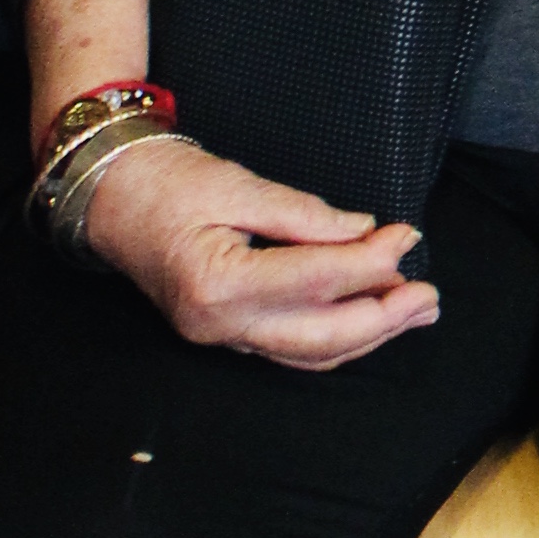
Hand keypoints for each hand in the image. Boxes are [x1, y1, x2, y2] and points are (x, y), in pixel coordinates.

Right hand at [83, 134, 440, 369]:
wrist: (110, 198)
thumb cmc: (165, 184)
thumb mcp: (237, 184)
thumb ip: (303, 215)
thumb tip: (363, 232)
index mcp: (216, 284)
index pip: (315, 281)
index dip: (370, 261)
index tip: (407, 236)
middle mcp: (218, 323)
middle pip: (318, 336)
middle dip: (381, 319)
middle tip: (428, 295)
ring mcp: (220, 336)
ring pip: (308, 353)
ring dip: (367, 336)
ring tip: (414, 312)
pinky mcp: (227, 332)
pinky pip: (290, 348)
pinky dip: (335, 338)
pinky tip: (369, 321)